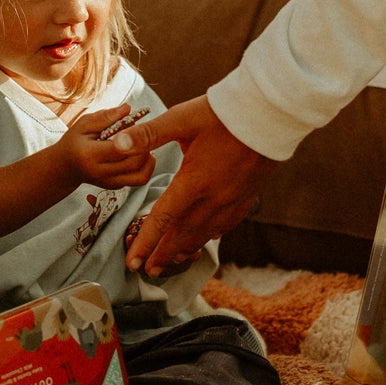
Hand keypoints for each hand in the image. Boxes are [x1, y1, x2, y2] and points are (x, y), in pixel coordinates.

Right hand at [58, 104, 156, 189]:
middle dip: (144, 145)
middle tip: (143, 132)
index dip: (134, 136)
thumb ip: (105, 117)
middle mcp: (101, 172)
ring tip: (142, 144)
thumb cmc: (74, 142)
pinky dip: (145, 165)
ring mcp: (110, 182)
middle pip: (134, 162)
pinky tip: (137, 152)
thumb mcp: (83, 124)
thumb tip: (127, 108)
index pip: (118, 148)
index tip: (138, 125)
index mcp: (90, 154)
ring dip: (148, 158)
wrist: (65, 168)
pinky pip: (139, 179)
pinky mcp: (116, 186)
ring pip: (141, 175)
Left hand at [115, 99, 277, 275]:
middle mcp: (213, 198)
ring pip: (204, 233)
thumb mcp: (181, 118)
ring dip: (184, 249)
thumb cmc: (222, 114)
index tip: (133, 262)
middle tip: (147, 271)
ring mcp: (232, 201)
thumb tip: (116, 144)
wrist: (268, 113)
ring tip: (169, 262)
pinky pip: (224, 226)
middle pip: (182, 234)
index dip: (146, 242)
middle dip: (163, 254)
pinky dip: (209, 236)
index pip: (163, 218)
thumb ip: (149, 134)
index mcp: (194, 180)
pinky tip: (203, 239)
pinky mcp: (245, 198)